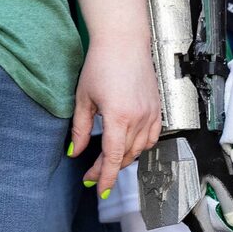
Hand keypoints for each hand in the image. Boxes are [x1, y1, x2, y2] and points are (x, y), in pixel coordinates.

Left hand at [68, 34, 161, 195]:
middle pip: (125, 156)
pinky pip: (152, 137)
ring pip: (140, 149)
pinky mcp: (157, 108)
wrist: (124, 42)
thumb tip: (74, 152)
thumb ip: (79, 129)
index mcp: (118, 117)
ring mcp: (151, 113)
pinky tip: (128, 145)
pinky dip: (140, 146)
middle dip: (107, 169)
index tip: (98, 189)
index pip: (112, 157)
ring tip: (108, 161)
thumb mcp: (83, 98)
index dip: (104, 176)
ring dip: (124, 159)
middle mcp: (139, 118)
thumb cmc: (102, 64)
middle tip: (91, 175)